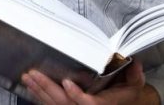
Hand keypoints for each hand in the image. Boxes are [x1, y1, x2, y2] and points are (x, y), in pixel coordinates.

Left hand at [21, 61, 159, 104]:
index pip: (88, 104)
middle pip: (64, 103)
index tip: (66, 82)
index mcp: (104, 104)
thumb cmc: (126, 93)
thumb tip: (134, 62)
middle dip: (47, 88)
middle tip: (34, 74)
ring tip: (28, 78)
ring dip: (39, 91)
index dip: (76, 95)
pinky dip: (40, 97)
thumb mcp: (135, 84)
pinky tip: (31, 87)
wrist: (123, 103)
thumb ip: (135, 75)